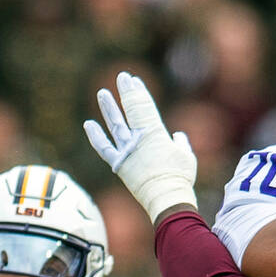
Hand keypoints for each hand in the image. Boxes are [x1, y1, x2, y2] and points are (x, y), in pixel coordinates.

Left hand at [83, 71, 197, 220]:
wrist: (166, 199)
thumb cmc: (180, 177)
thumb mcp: (187, 156)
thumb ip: (181, 143)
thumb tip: (178, 136)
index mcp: (155, 133)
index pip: (145, 107)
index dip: (138, 93)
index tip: (134, 80)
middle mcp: (138, 138)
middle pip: (130, 110)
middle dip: (126, 92)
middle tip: (121, 77)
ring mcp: (127, 151)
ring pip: (115, 125)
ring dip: (108, 108)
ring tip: (102, 93)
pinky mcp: (118, 164)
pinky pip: (104, 149)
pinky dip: (96, 137)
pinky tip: (88, 124)